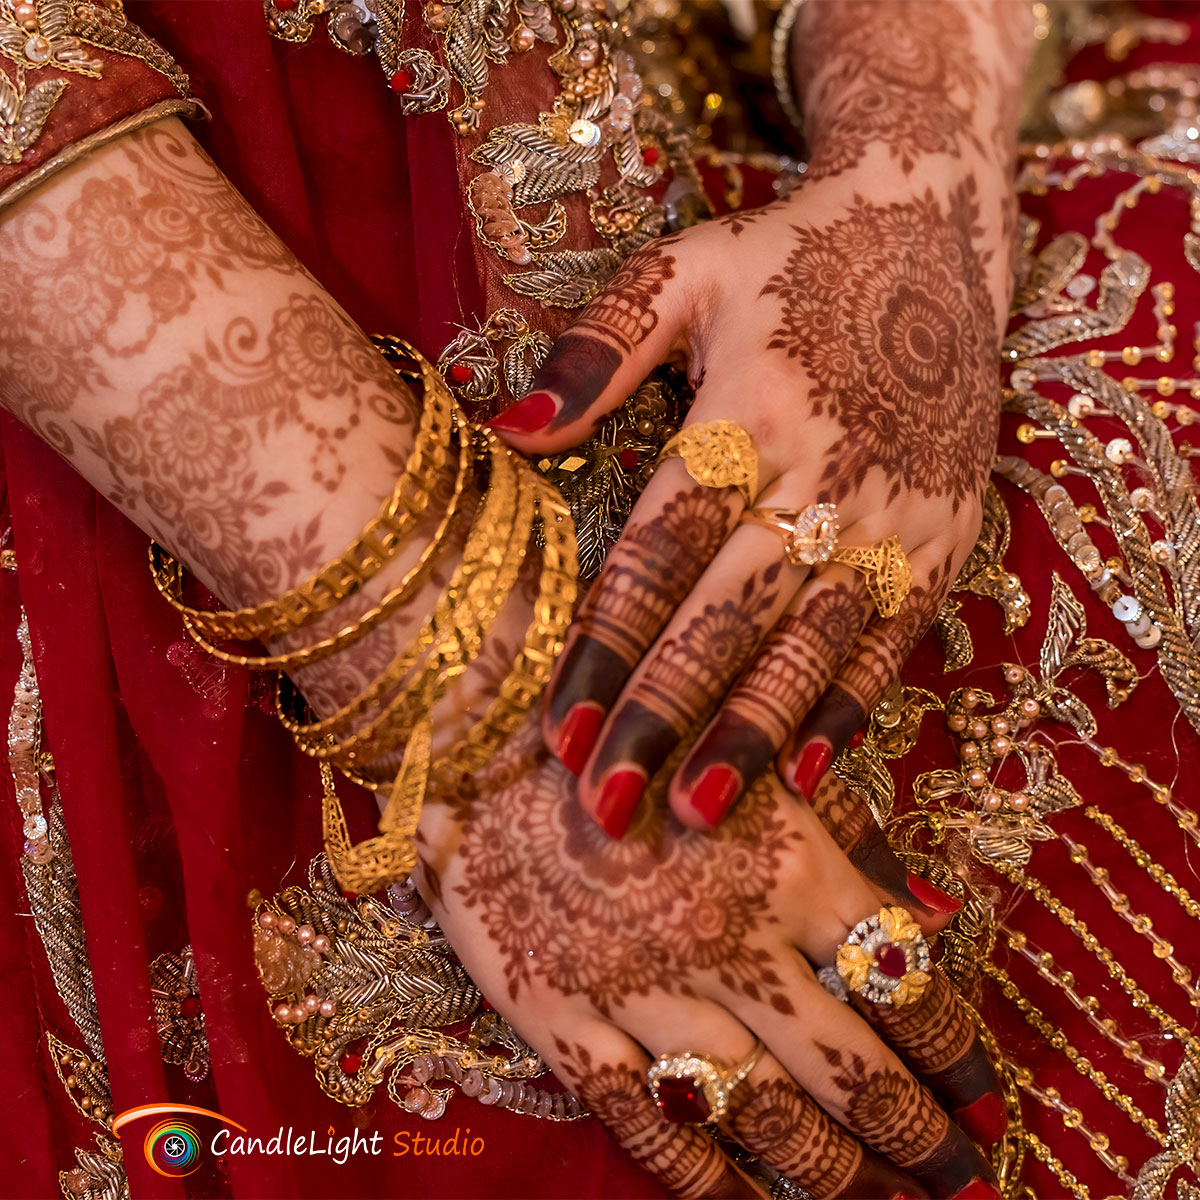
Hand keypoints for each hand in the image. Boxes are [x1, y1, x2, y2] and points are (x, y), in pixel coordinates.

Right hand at [418, 727, 1005, 1197]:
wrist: (485, 725)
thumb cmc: (632, 730)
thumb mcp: (749, 760)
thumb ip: (838, 838)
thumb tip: (927, 920)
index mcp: (789, 868)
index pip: (904, 987)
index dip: (958, 1058)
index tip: (989, 1104)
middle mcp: (731, 944)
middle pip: (850, 1073)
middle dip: (921, 1142)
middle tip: (966, 1183)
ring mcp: (643, 990)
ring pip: (762, 1116)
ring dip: (836, 1177)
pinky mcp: (563, 1018)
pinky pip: (647, 1124)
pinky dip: (707, 1183)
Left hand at [488, 166, 1004, 836]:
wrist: (936, 234)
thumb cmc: (788, 260)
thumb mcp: (686, 271)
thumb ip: (601, 349)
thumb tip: (510, 428)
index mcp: (749, 415)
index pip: (660, 554)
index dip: (606, 646)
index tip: (556, 731)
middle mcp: (826, 476)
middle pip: (728, 618)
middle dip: (664, 716)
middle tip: (607, 807)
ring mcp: (895, 515)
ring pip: (812, 646)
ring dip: (750, 733)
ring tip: (695, 811)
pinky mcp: (946, 538)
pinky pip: (894, 639)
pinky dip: (850, 706)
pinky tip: (804, 770)